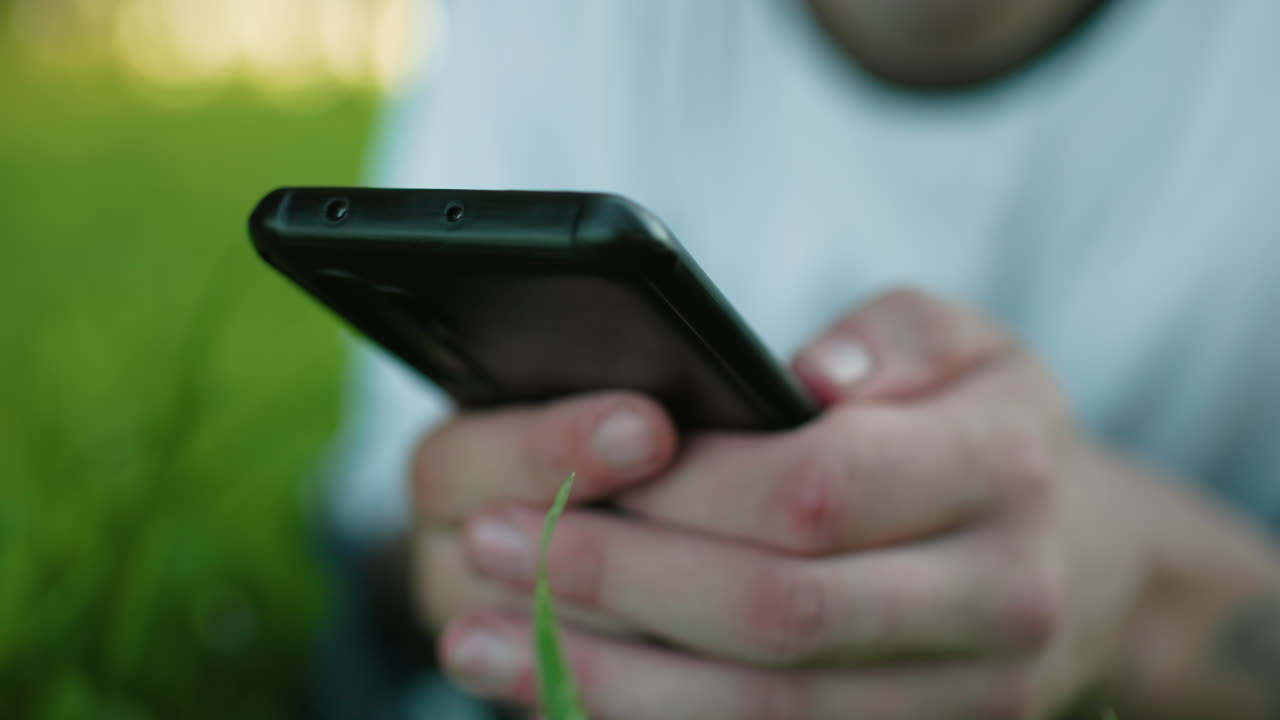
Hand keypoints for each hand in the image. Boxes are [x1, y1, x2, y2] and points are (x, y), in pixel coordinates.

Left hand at [438, 290, 1279, 717]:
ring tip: (479, 641)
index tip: (582, 465)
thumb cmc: (989, 430)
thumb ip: (892, 335)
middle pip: (778, 614)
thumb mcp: (968, 343)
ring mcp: (965, 698)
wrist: (1079, 560)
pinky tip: (560, 696)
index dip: (687, 487)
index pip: (815, 488)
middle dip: (619, 581)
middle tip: (490, 543)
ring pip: (766, 713)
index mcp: (998, 469)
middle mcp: (996, 599)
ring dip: (609, 681)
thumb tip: (805, 375)